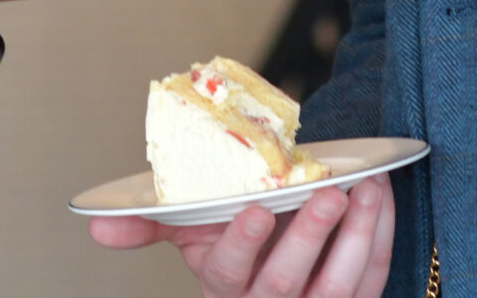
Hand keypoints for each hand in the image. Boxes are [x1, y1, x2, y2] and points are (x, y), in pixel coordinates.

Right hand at [88, 174, 394, 297]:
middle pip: (285, 284)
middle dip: (309, 239)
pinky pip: (373, 280)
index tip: (255, 208)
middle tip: (328, 194)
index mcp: (224, 286)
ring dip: (357, 237)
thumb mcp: (189, 233)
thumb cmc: (232, 241)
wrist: (278, 262)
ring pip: (339, 288)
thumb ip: (147, 225)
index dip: (242, 243)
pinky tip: (383, 199)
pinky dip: (381, 239)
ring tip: (367, 189)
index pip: (230, 270)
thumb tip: (93, 224)